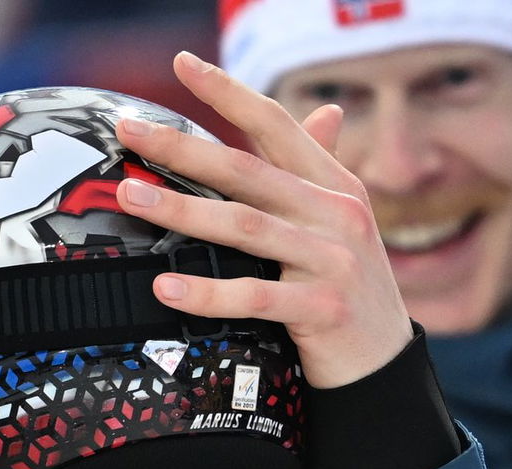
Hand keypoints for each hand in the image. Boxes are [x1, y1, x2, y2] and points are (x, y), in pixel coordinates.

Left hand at [115, 50, 411, 387]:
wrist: (383, 362)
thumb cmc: (345, 286)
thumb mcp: (338, 223)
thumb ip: (317, 172)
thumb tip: (325, 112)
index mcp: (333, 185)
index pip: (275, 124)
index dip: (228, 92)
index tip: (182, 64)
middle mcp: (335, 213)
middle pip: (246, 170)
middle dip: (181, 147)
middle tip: (128, 130)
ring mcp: (332, 260)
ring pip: (244, 226)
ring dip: (180, 209)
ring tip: (131, 195)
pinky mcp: (323, 309)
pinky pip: (253, 296)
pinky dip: (206, 292)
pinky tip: (164, 286)